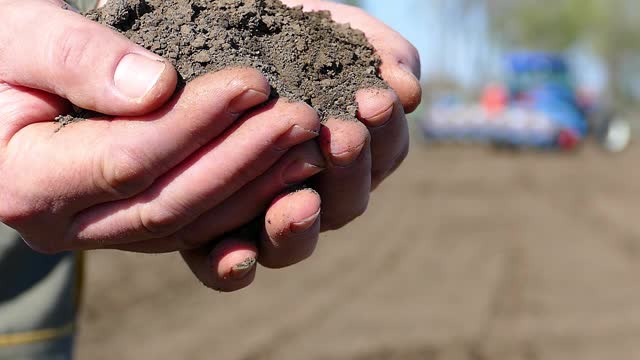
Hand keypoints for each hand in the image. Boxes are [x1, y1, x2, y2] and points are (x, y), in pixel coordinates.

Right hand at [0, 0, 322, 255]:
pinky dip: (245, 199)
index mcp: (26, 182)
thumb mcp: (19, 32)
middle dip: (243, 158)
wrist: (0, 80)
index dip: (196, 124)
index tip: (252, 83)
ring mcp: (103, 231)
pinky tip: (288, 169)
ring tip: (310, 143)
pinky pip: (197, 224)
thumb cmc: (1, 47)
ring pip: (192, 222)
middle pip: (170, 202)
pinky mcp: (135, 223)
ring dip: (257, 185)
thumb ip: (74, 57)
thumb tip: (153, 88)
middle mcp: (65, 223)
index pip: (128, 159)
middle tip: (301, 117)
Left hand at [179, 0, 421, 290]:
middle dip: (348, 172)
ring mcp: (258, 211)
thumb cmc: (274, 29)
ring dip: (301, 225)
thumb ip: (377, 53)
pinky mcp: (202, 229)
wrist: (205, 33)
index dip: (384, 138)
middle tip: (343, 136)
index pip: (381, 156)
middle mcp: (310, 185)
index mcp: (345, 147)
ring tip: (297, 203)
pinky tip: (237, 257)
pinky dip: (234, 268)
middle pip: (346, 203)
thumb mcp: (327, 29)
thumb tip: (410, 90)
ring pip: (293, 241)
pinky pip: (221, 265)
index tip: (378, 102)